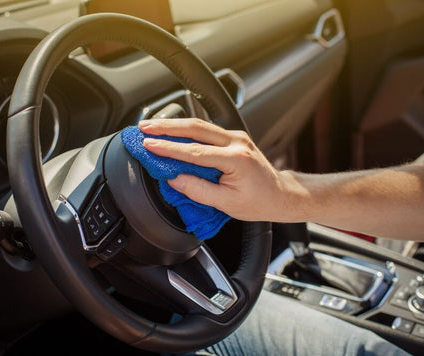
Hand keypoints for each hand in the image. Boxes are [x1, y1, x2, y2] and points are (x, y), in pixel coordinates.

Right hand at [139, 118, 299, 221]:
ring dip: (174, 125)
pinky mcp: (232, 138)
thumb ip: (198, 190)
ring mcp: (235, 137)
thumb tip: (174, 179)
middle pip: (195, 127)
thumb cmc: (258, 202)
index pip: (195, 151)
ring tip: (151, 126)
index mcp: (236, 159)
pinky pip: (206, 130)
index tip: (149, 145)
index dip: (169, 148)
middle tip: (144, 127)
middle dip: (166, 127)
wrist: (280, 195)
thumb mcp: (227, 203)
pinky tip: (170, 131)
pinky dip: (185, 130)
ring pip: (199, 125)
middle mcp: (236, 142)